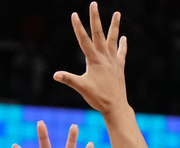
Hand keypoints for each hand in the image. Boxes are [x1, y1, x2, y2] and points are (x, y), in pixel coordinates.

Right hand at [54, 2, 129, 116]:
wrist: (116, 106)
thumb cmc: (98, 98)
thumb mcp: (82, 88)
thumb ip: (69, 79)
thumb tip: (55, 75)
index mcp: (94, 60)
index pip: (84, 40)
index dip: (78, 27)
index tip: (74, 14)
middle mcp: (104, 57)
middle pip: (99, 33)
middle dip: (95, 18)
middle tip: (93, 4)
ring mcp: (113, 61)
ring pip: (114, 39)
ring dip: (115, 26)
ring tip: (117, 13)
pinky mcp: (119, 67)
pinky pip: (121, 53)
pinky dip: (123, 45)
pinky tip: (124, 38)